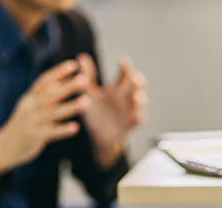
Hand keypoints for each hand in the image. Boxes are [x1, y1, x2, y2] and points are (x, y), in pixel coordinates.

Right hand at [0, 60, 89, 174]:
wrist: (7, 146)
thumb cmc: (26, 122)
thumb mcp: (34, 105)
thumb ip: (49, 93)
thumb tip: (66, 78)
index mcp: (30, 97)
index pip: (44, 81)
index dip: (58, 72)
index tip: (73, 64)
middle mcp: (30, 107)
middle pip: (50, 94)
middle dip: (68, 86)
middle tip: (84, 79)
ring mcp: (32, 122)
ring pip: (54, 113)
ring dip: (71, 106)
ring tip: (88, 101)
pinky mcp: (36, 137)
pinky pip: (52, 133)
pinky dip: (63, 130)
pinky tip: (76, 127)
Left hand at [77, 53, 146, 168]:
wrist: (97, 136)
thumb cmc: (95, 113)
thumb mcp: (89, 94)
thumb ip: (87, 77)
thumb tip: (81, 56)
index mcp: (117, 88)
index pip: (125, 74)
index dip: (126, 67)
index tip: (124, 61)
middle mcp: (125, 98)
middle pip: (136, 86)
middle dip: (138, 81)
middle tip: (135, 78)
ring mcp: (129, 110)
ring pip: (140, 101)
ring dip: (140, 98)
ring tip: (136, 97)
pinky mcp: (129, 124)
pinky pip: (137, 120)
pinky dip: (138, 117)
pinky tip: (137, 115)